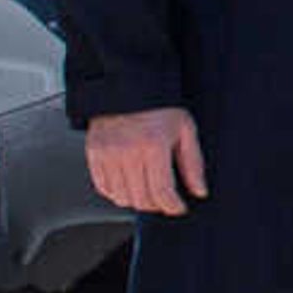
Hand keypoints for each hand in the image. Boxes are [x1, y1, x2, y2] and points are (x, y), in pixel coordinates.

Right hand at [88, 106, 206, 215]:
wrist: (128, 86)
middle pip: (142, 199)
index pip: (162, 192)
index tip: (179, 207)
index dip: (173, 206)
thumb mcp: (185, 129)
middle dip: (158, 206)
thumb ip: (193, 163)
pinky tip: (129, 185)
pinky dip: (117, 193)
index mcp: (153, 145)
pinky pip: (103, 187)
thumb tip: (199, 191)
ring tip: (148, 191)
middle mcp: (127, 151)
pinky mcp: (93, 152)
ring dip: (137, 201)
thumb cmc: (159, 106)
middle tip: (165, 200)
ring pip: (122, 198)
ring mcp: (107, 153)